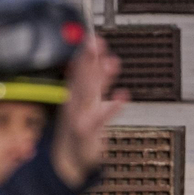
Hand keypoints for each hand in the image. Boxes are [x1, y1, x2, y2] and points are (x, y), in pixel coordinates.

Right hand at [51, 33, 127, 187]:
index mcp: (74, 93)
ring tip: (110, 62)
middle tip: (94, 41)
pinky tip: (123, 96)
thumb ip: (97, 78)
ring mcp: (80, 116)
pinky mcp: (88, 131)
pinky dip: (112, 107)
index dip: (84, 52)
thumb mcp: (88, 101)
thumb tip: (104, 56)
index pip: (77, 68)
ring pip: (89, 94)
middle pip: (81, 77)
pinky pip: (101, 118)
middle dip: (88, 58)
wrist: (70, 159)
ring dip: (99, 78)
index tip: (91, 35)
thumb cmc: (81, 127)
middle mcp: (76, 102)